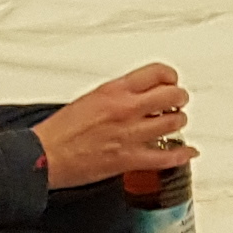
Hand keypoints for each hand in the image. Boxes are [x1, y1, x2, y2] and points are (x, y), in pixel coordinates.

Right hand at [31, 63, 190, 187]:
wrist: (44, 155)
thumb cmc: (59, 131)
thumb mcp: (89, 99)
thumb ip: (116, 96)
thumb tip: (134, 96)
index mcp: (114, 91)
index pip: (157, 73)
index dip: (170, 77)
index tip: (171, 81)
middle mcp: (126, 110)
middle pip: (173, 96)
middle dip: (179, 99)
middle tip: (177, 102)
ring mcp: (130, 135)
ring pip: (174, 123)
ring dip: (179, 123)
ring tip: (175, 123)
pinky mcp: (130, 159)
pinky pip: (167, 157)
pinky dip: (182, 154)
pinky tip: (187, 152)